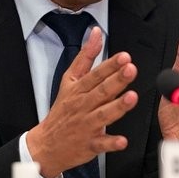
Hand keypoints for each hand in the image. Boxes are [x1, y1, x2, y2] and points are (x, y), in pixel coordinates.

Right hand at [27, 27, 137, 177]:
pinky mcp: (90, 144)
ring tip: (131, 97)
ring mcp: (86, 125)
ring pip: (103, 115)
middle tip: (130, 70)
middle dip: (116, 80)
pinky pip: (101, 144)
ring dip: (117, 107)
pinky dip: (111, 143)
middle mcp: (83, 106)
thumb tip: (96, 33)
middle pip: (101, 91)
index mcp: (79, 89)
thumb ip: (86, 57)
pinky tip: (122, 140)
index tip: (124, 57)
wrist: (46, 144)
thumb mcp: (70, 80)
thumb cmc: (63, 109)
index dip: (110, 65)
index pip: (95, 75)